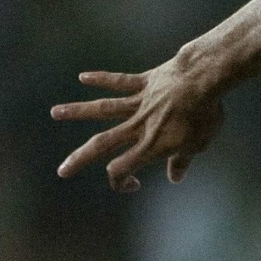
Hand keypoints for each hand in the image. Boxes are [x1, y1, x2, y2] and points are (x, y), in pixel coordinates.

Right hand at [50, 61, 225, 191]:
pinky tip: (83, 77)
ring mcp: (138, 103)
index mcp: (151, 145)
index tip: (132, 183)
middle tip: (62, 170)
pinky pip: (118, 81)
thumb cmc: (205, 114)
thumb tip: (174, 177)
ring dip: (76, 111)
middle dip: (79, 159)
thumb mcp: (199, 144)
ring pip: (101, 110)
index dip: (120, 182)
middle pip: (101, 145)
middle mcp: (138, 126)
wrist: (203, 79)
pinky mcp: (142, 83)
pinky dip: (100, 79)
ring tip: (54, 112)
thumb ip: (183, 161)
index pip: (121, 170)